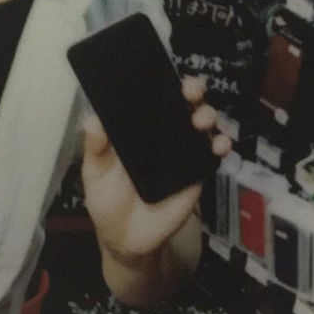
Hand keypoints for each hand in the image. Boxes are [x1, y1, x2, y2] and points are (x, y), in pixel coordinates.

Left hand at [81, 75, 230, 303]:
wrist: (127, 240)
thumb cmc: (107, 201)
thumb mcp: (95, 174)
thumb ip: (96, 149)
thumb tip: (92, 120)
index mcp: (138, 129)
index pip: (153, 97)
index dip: (162, 81)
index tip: (166, 73)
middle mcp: (163, 134)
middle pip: (183, 103)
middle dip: (191, 90)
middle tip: (189, 92)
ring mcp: (183, 151)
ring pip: (202, 123)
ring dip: (207, 114)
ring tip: (200, 120)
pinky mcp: (197, 172)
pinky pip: (213, 153)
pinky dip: (221, 145)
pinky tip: (219, 145)